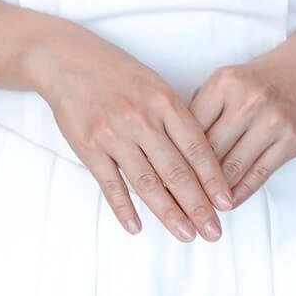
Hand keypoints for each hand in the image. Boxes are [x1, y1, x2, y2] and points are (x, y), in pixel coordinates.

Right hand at [30, 24, 235, 242]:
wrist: (69, 60)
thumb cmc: (118, 73)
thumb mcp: (155, 84)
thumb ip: (176, 118)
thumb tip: (200, 160)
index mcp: (164, 101)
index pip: (196, 148)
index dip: (213, 179)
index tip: (227, 204)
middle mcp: (141, 119)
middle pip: (176, 171)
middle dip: (198, 206)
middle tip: (213, 232)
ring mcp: (114, 134)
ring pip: (147, 182)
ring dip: (169, 213)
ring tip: (186, 234)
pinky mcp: (89, 146)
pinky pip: (110, 184)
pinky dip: (124, 208)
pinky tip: (136, 227)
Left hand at [187, 35, 295, 207]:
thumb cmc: (261, 78)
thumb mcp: (227, 80)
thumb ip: (204, 108)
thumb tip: (177, 147)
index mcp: (224, 82)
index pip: (191, 127)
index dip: (175, 154)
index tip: (163, 175)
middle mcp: (247, 100)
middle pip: (210, 150)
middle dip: (192, 178)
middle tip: (176, 199)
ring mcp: (272, 121)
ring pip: (234, 166)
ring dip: (215, 191)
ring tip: (200, 207)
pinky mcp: (291, 140)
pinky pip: (260, 173)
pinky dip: (241, 191)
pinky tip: (229, 201)